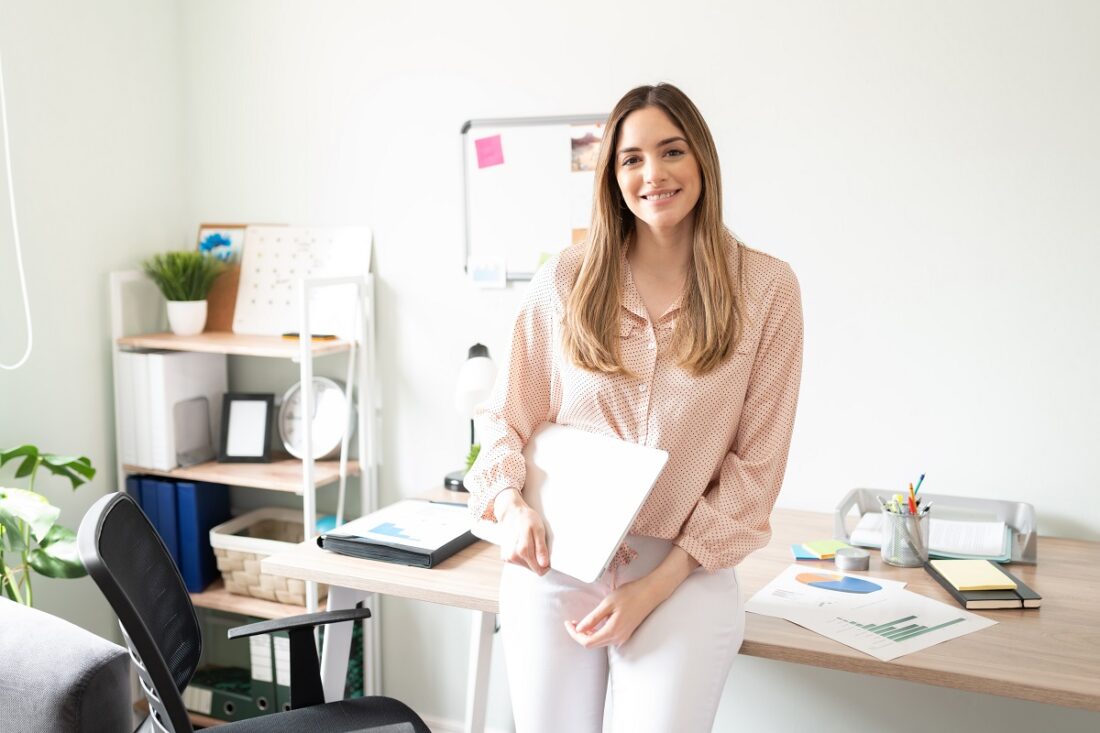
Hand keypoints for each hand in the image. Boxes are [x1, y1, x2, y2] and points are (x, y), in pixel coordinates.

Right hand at [493, 489, 549, 575]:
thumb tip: (544, 564)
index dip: (546, 564)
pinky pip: (520, 562)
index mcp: (522, 551)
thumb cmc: (526, 519)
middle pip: (533, 568)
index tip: (546, 553)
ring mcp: (508, 558)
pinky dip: (524, 555)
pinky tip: (523, 544)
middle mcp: (513, 557)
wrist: (511, 513)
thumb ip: (541, 548)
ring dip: (531, 556)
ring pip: (527, 565)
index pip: (540, 570)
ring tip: (530, 541)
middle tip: (537, 543)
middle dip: (538, 558)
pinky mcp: (506, 557)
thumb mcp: (538, 530)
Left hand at [563, 546, 699, 647]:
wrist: (651, 592)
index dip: (574, 634)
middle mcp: (618, 638)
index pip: (587, 642)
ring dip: (588, 634)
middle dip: (579, 635)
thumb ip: (593, 618)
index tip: (568, 623)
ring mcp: (622, 637)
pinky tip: (593, 623)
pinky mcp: (625, 633)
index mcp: (612, 631)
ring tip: (580, 621)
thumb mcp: (608, 603)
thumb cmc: (631, 594)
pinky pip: (607, 638)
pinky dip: (597, 632)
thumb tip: (579, 629)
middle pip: (592, 644)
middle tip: (572, 622)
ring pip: (599, 642)